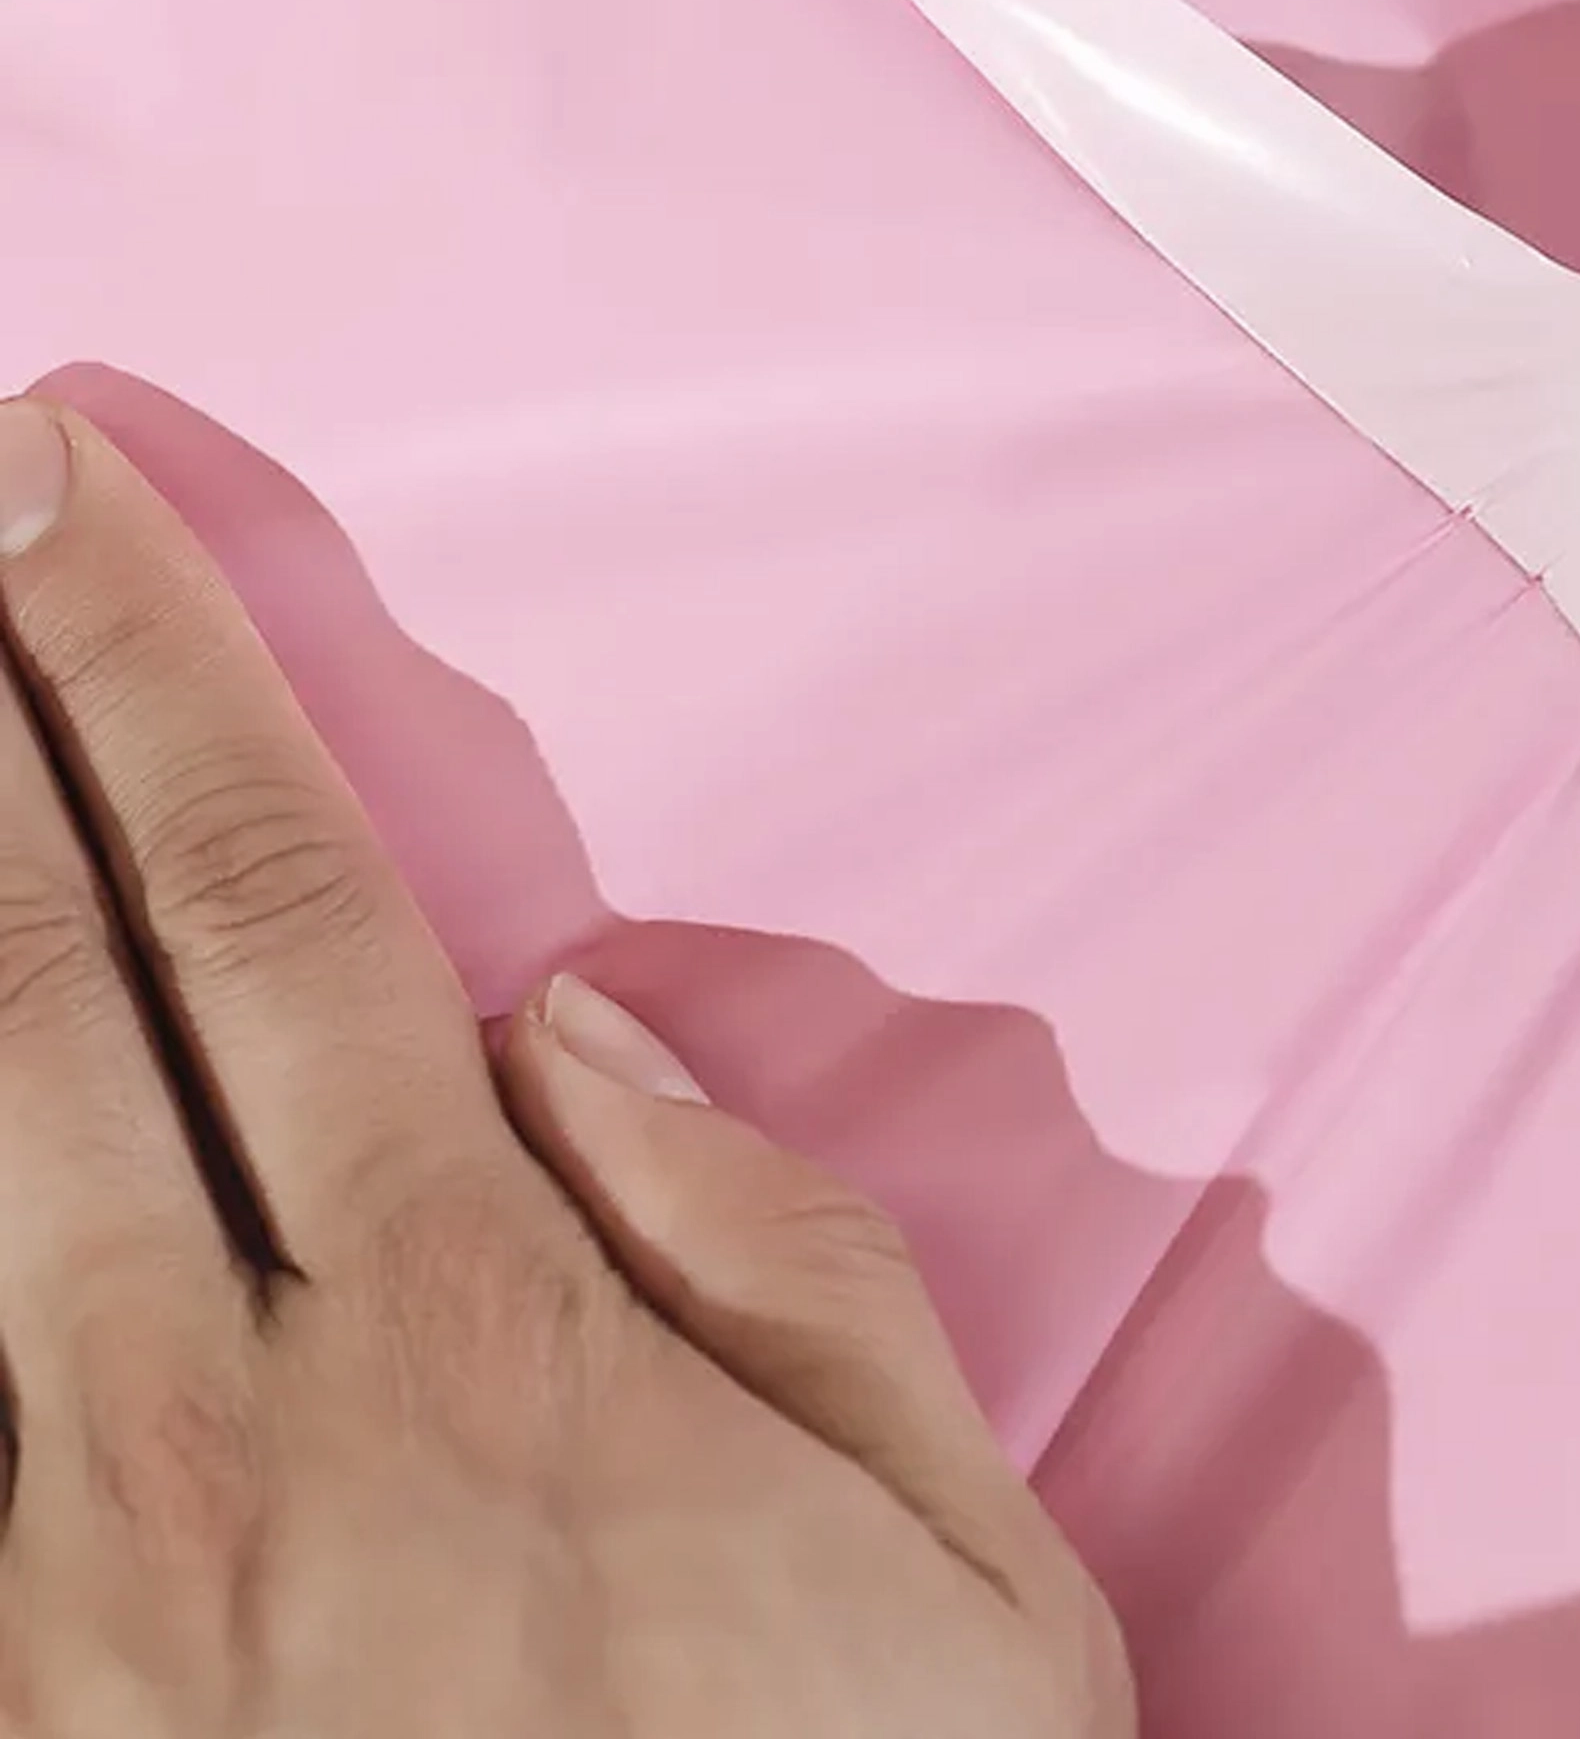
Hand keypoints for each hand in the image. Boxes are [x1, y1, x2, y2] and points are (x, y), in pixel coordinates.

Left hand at [0, 403, 1131, 1735]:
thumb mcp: (955, 1574)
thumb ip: (782, 1264)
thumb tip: (586, 1034)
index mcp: (479, 1336)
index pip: (286, 911)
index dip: (162, 675)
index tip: (78, 492)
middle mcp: (218, 1427)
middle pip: (48, 983)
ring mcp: (65, 1599)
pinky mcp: (13, 1719)